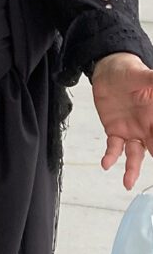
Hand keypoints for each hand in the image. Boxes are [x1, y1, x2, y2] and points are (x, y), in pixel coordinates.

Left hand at [92, 52, 152, 189]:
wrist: (109, 70)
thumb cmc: (130, 72)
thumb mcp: (146, 76)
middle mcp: (147, 127)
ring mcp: (132, 130)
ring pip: (135, 155)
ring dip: (132, 169)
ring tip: (128, 183)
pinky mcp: (115, 130)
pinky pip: (114, 147)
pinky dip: (110, 156)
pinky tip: (106, 163)